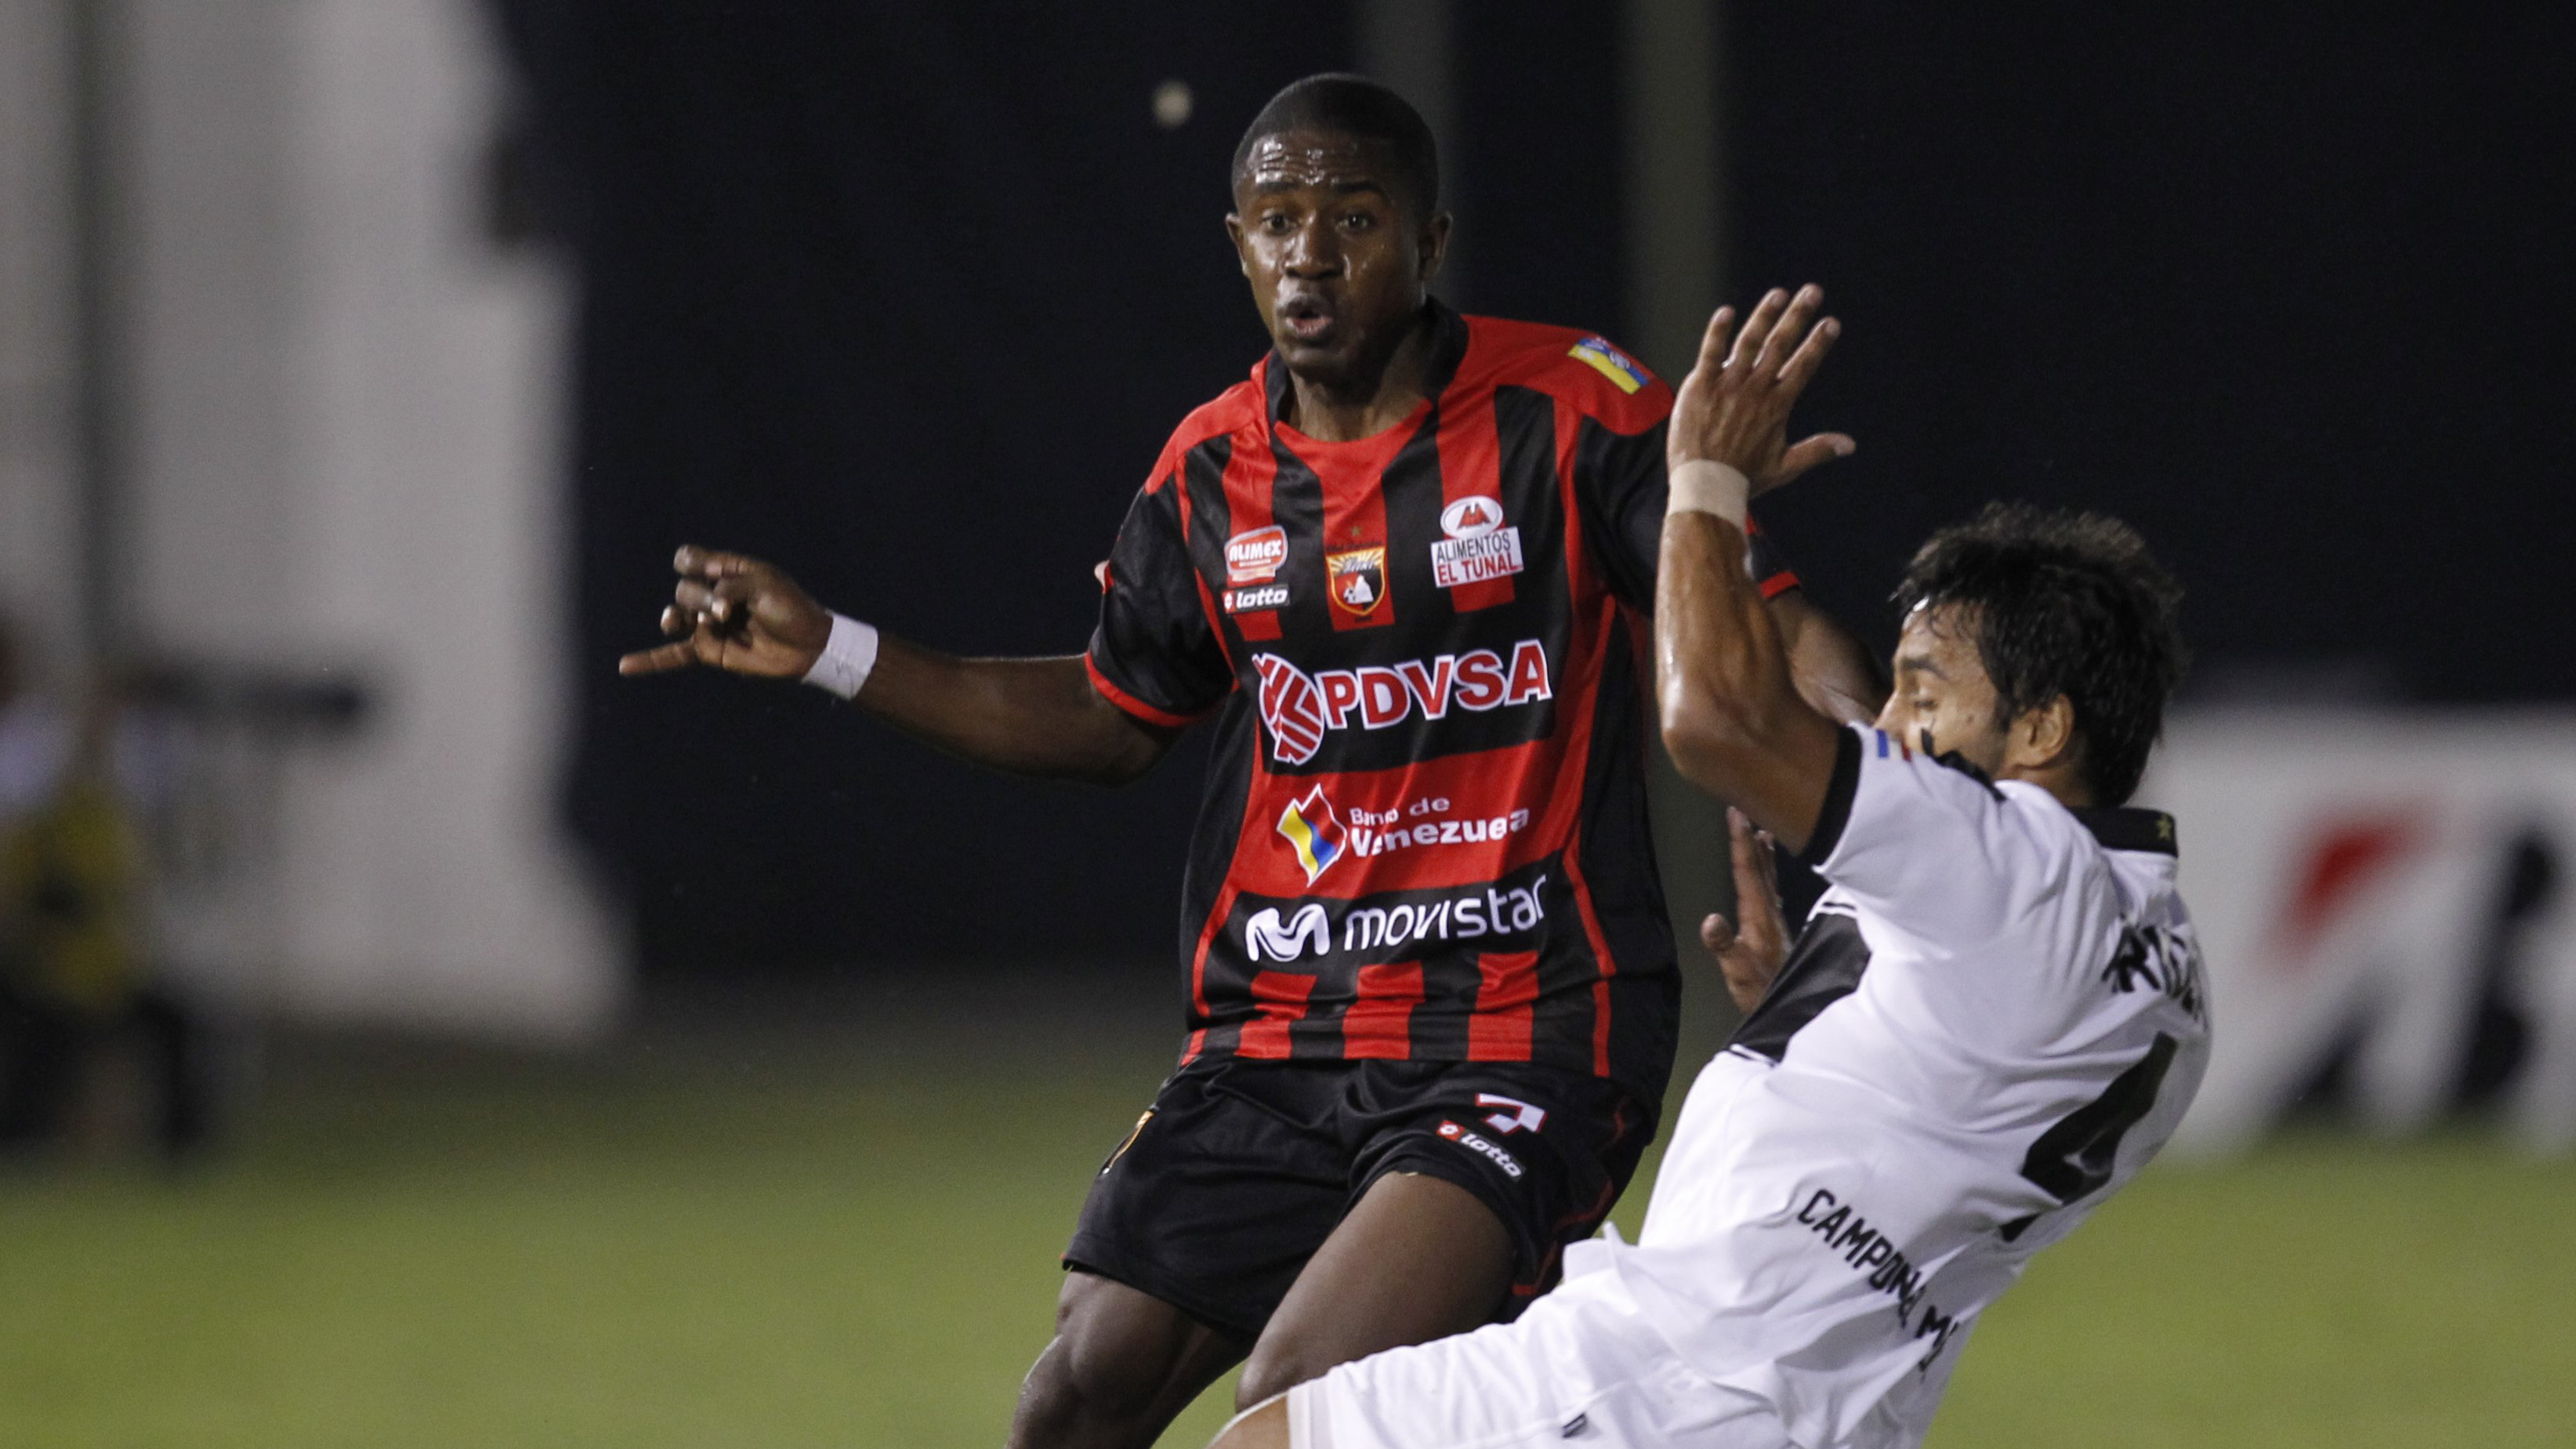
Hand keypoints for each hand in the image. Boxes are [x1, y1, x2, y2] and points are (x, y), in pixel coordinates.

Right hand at [617, 545, 833, 679]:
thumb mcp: (766, 586)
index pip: (690, 560)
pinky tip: (625, 665)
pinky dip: (651, 660)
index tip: (706, 570)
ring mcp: (709, 623)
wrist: (808, 646)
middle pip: (685, 589)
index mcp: (727, 572)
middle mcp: (713, 595)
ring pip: (678, 615)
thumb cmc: (792, 609)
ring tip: (683, 623)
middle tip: (726, 611)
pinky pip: (675, 654)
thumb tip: (708, 606)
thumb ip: (732, 586)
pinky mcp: (710, 650)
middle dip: (700, 598)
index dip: (689, 562)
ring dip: (680, 618)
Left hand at [1668, 284, 1853, 494]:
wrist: (1704, 486)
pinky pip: (1710, 352)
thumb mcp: (1785, 467)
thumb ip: (1817, 450)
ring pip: (1749, 342)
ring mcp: (1727, 385)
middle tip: (1813, 292)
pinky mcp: (1700, 385)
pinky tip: (1727, 311)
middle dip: (1799, 316)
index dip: (1818, 343)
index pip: (1803, 366)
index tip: (1831, 323)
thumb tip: (1850, 445)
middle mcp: (1755, 389)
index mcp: (1777, 405)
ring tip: (1779, 294)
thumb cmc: (1744, 479)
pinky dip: (1719, 331)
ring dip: (1765, 315)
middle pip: (1781, 345)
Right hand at [1699, 807, 1790, 1014]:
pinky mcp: (1777, 928)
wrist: (1794, 1009)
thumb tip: (1710, 920)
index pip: (1747, 871)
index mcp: (1758, 917)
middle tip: (1742, 811)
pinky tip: (1768, 872)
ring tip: (1761, 830)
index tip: (1735, 815)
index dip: (1740, 841)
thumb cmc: (1761, 992)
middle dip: (1749, 837)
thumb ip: (1725, 946)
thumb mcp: (1738, 973)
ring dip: (1762, 852)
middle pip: (1759, 867)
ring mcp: (1776, 919)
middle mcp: (1770, 913)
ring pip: (1768, 876)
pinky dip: (1768, 872)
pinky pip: (1772, 888)